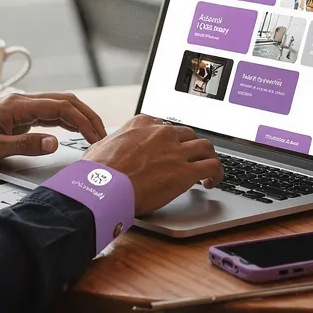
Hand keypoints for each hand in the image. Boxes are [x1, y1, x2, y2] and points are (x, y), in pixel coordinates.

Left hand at [0, 92, 107, 167]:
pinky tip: (76, 130)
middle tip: (103, 135)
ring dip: (80, 117)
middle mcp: (24, 101)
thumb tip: (55, 143)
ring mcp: (23, 106)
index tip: (95, 137)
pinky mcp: (22, 113)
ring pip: (61, 104)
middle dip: (88, 116)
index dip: (82, 121)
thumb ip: (25, 145)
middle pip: (66, 101)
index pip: (61, 108)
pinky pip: (51, 112)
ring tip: (95, 134)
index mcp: (18, 106)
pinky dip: (68, 119)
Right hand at [80, 114, 225, 215]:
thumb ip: (116, 143)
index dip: (172, 140)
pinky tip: (213, 181)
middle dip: (190, 148)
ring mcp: (176, 151)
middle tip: (190, 160)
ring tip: (208, 169)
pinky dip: (217, 173)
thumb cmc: (95, 173)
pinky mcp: (185, 171)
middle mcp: (162, 133)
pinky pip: (212, 167)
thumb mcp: (102, 145)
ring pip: (205, 147)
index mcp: (142, 124)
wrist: (100, 189)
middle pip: (188, 135)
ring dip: (208, 158)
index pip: (166, 126)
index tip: (172, 149)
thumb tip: (113, 150)